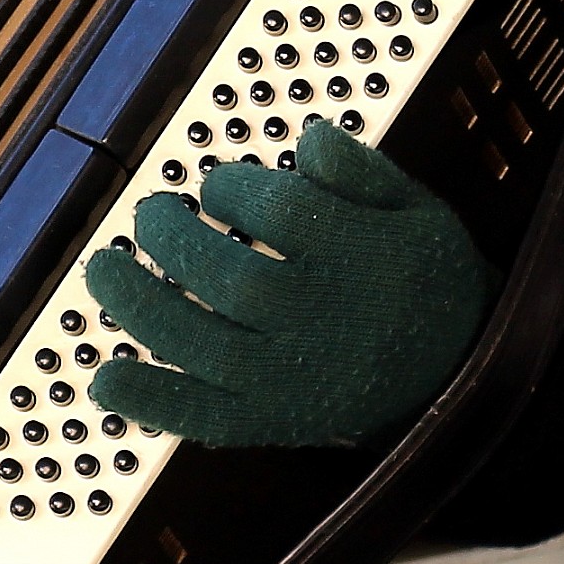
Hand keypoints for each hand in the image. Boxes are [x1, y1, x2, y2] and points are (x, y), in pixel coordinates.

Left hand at [83, 119, 494, 447]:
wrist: (461, 378)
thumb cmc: (424, 281)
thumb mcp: (418, 211)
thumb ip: (362, 171)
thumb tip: (308, 140)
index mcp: (367, 259)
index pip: (282, 212)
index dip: (233, 190)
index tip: (216, 186)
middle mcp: (326, 321)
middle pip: (229, 276)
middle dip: (172, 238)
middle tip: (151, 214)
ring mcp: (295, 380)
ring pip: (203, 343)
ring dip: (138, 303)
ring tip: (103, 268)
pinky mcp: (275, 423)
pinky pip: (206, 417)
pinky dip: (152, 401)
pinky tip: (104, 379)